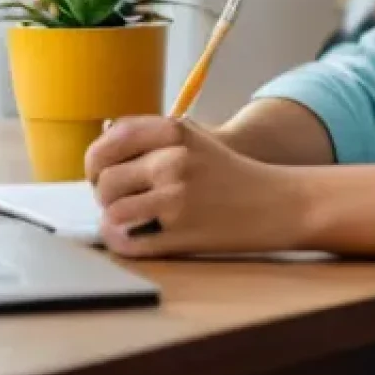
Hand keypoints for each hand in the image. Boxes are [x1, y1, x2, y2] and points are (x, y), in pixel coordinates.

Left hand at [84, 115, 308, 257]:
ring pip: (111, 213)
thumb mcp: (195, 139)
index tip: (102, 172)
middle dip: (105, 194)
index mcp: (174, 132)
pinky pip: (128, 242)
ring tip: (132, 219)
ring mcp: (177, 198)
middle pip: (105, 181)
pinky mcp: (181, 234)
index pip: (110, 141)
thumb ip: (151, 135)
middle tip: (122, 200)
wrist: (278, 203)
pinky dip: (123, 242)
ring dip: (115, 219)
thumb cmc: (230, 173)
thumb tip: (103, 135)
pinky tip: (135, 236)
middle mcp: (173, 161)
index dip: (96, 161)